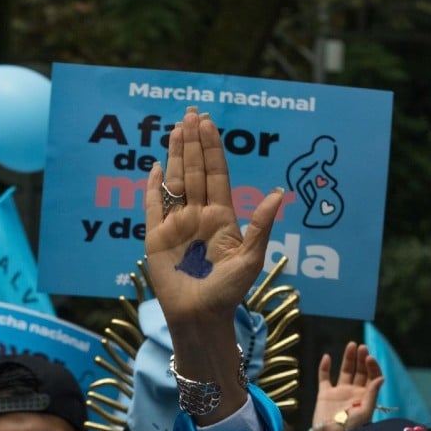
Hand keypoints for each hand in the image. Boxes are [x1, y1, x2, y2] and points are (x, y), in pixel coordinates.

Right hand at [144, 109, 283, 325]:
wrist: (200, 317)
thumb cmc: (228, 292)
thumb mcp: (250, 258)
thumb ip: (261, 225)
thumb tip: (277, 192)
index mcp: (221, 217)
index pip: (216, 174)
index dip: (212, 148)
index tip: (209, 123)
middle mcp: (198, 215)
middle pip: (195, 171)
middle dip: (193, 142)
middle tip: (191, 113)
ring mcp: (176, 225)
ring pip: (175, 182)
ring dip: (175, 155)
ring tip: (176, 128)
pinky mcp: (155, 237)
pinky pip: (153, 207)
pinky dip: (152, 188)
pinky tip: (155, 167)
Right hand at [309, 342, 382, 430]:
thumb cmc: (351, 430)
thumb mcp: (365, 412)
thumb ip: (372, 394)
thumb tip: (381, 377)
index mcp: (366, 397)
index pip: (372, 377)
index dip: (372, 366)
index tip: (369, 358)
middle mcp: (354, 393)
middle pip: (360, 371)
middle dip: (362, 359)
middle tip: (362, 348)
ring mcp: (339, 393)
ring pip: (345, 371)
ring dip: (348, 358)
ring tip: (351, 345)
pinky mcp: (325, 394)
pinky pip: (324, 378)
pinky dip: (325, 367)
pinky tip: (328, 357)